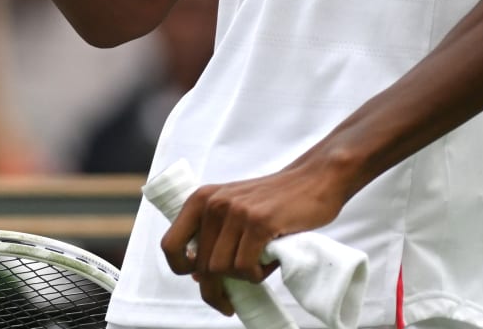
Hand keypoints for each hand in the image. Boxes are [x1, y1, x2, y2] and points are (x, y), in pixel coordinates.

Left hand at [160, 158, 349, 316]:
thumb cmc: (273, 200)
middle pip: (200, 266)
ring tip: (257, 269)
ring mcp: (236, 212)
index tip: (198, 281)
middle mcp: (213, 203)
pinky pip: (245, 267)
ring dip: (241, 279)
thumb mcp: (233, 208)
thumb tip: (196, 275)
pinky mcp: (259, 222)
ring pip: (221, 269)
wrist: (312, 180)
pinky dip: (256, 275)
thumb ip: (214, 234)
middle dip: (215, 289)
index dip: (180, 269)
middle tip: (229, 302)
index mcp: (200, 199)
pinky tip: (268, 265)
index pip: (170, 244)